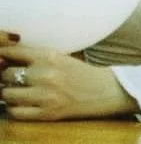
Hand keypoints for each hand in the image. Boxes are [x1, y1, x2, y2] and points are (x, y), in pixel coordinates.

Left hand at [0, 36, 137, 120]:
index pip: (13, 52)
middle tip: (10, 78)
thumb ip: (36, 58)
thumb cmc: (82, 74)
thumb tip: (7, 60)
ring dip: (8, 93)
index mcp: (50, 57)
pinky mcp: (47, 113)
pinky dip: (14, 108)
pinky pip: (16, 112)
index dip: (2, 55)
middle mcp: (45, 74)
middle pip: (6, 75)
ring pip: (7, 94)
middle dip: (5, 77)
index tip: (0, 58)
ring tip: (15, 92)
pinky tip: (21, 104)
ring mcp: (45, 95)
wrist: (106, 91)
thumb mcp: (61, 58)